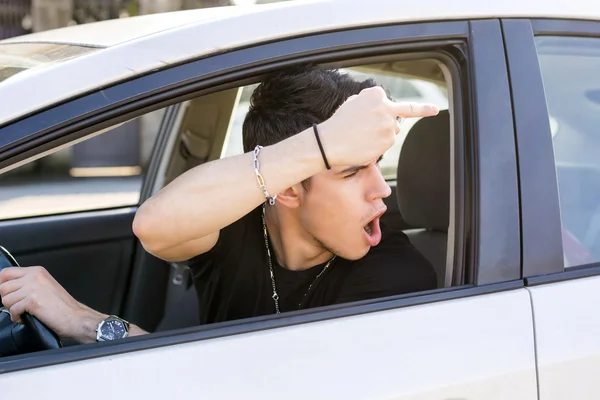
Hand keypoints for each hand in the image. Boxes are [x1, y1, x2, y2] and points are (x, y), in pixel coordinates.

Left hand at [0, 266, 103, 341]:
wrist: (75, 317)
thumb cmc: (62, 306)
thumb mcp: (45, 286)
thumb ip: (28, 283)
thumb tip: (7, 288)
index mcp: (37, 271)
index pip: (6, 273)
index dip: (1, 285)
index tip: (6, 294)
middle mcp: (34, 276)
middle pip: (3, 287)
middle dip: (7, 299)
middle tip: (17, 306)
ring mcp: (33, 288)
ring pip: (5, 299)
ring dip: (12, 309)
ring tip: (23, 312)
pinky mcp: (32, 301)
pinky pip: (12, 310)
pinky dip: (16, 317)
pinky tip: (26, 318)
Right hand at [318, 86, 438, 166]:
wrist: (329, 142)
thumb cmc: (338, 124)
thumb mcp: (353, 103)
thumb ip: (372, 102)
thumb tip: (388, 110)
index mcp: (375, 94)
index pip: (390, 103)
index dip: (388, 110)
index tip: (435, 110)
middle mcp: (385, 107)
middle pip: (394, 119)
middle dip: (384, 124)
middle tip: (364, 130)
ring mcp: (388, 124)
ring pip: (392, 132)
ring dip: (381, 136)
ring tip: (360, 138)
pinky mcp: (388, 140)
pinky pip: (387, 144)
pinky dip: (378, 146)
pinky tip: (363, 145)